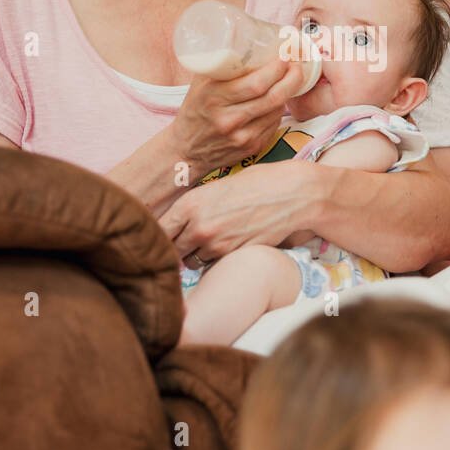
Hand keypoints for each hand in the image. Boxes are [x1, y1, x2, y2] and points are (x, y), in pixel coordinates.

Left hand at [158, 160, 318, 261]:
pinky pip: (214, 265)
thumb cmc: (256, 184)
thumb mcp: (216, 188)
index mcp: (189, 204)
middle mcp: (198, 227)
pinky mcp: (233, 257)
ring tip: (215, 239)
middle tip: (190, 240)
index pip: (159, 230)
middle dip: (178, 247)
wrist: (290, 193)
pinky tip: (231, 243)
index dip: (160, 235)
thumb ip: (193, 208)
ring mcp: (216, 245)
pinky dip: (217, 259)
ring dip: (198, 255)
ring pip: (192, 262)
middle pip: (172, 251)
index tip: (165, 236)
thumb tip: (177, 225)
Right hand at [168, 56, 307, 179]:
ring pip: (277, 110)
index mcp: (214, 97)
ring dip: (287, 92)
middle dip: (292, 78)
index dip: (276, 69)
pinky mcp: (252, 148)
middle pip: (273, 97)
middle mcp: (229, 119)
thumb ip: (221, 66)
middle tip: (296, 66)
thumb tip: (251, 44)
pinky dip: (278, 109)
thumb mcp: (200, 85)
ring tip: (289, 79)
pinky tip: (276, 100)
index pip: (256, 83)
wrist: (186, 150)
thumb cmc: (194, 111)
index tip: (284, 56)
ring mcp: (242, 136)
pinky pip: (273, 124)